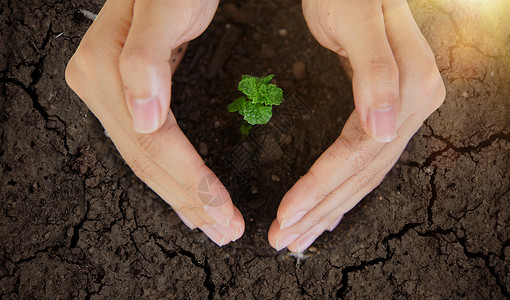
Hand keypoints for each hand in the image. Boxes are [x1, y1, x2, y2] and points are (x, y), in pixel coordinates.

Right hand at [65, 0, 243, 245]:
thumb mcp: (165, 5)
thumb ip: (145, 56)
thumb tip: (142, 115)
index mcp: (104, 69)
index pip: (152, 142)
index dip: (188, 180)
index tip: (221, 209)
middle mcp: (100, 86)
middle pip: (147, 159)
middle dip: (189, 199)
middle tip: (225, 229)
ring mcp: (110, 94)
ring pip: (146, 160)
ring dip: (181, 197)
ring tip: (211, 224)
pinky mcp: (126, 97)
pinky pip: (147, 147)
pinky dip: (170, 177)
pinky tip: (185, 196)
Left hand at [268, 0, 445, 251]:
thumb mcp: (357, 19)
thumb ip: (377, 70)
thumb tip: (384, 130)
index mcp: (412, 85)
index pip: (360, 151)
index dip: (323, 186)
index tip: (288, 213)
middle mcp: (414, 103)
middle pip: (363, 171)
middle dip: (321, 207)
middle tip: (284, 237)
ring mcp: (405, 110)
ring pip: (365, 173)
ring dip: (330, 207)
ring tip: (298, 233)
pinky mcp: (390, 112)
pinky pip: (367, 160)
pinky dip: (343, 189)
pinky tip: (327, 210)